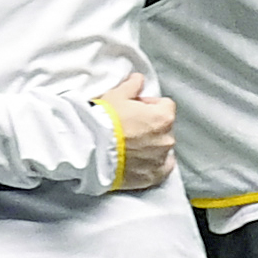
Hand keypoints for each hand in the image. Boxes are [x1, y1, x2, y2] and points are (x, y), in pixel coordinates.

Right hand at [97, 74, 175, 191]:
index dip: (147, 105)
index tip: (133, 108)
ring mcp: (160, 159)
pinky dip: (152, 165)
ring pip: (161, 149)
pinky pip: (160, 170)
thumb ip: (132, 86)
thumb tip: (138, 79)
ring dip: (149, 146)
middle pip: (163, 128)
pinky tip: (137, 161)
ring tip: (127, 146)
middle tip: (127, 128)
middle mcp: (167, 139)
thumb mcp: (115, 96)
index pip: (164, 105)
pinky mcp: (152, 177)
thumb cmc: (103, 120)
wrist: (90, 149)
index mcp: (163, 117)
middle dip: (148, 126)